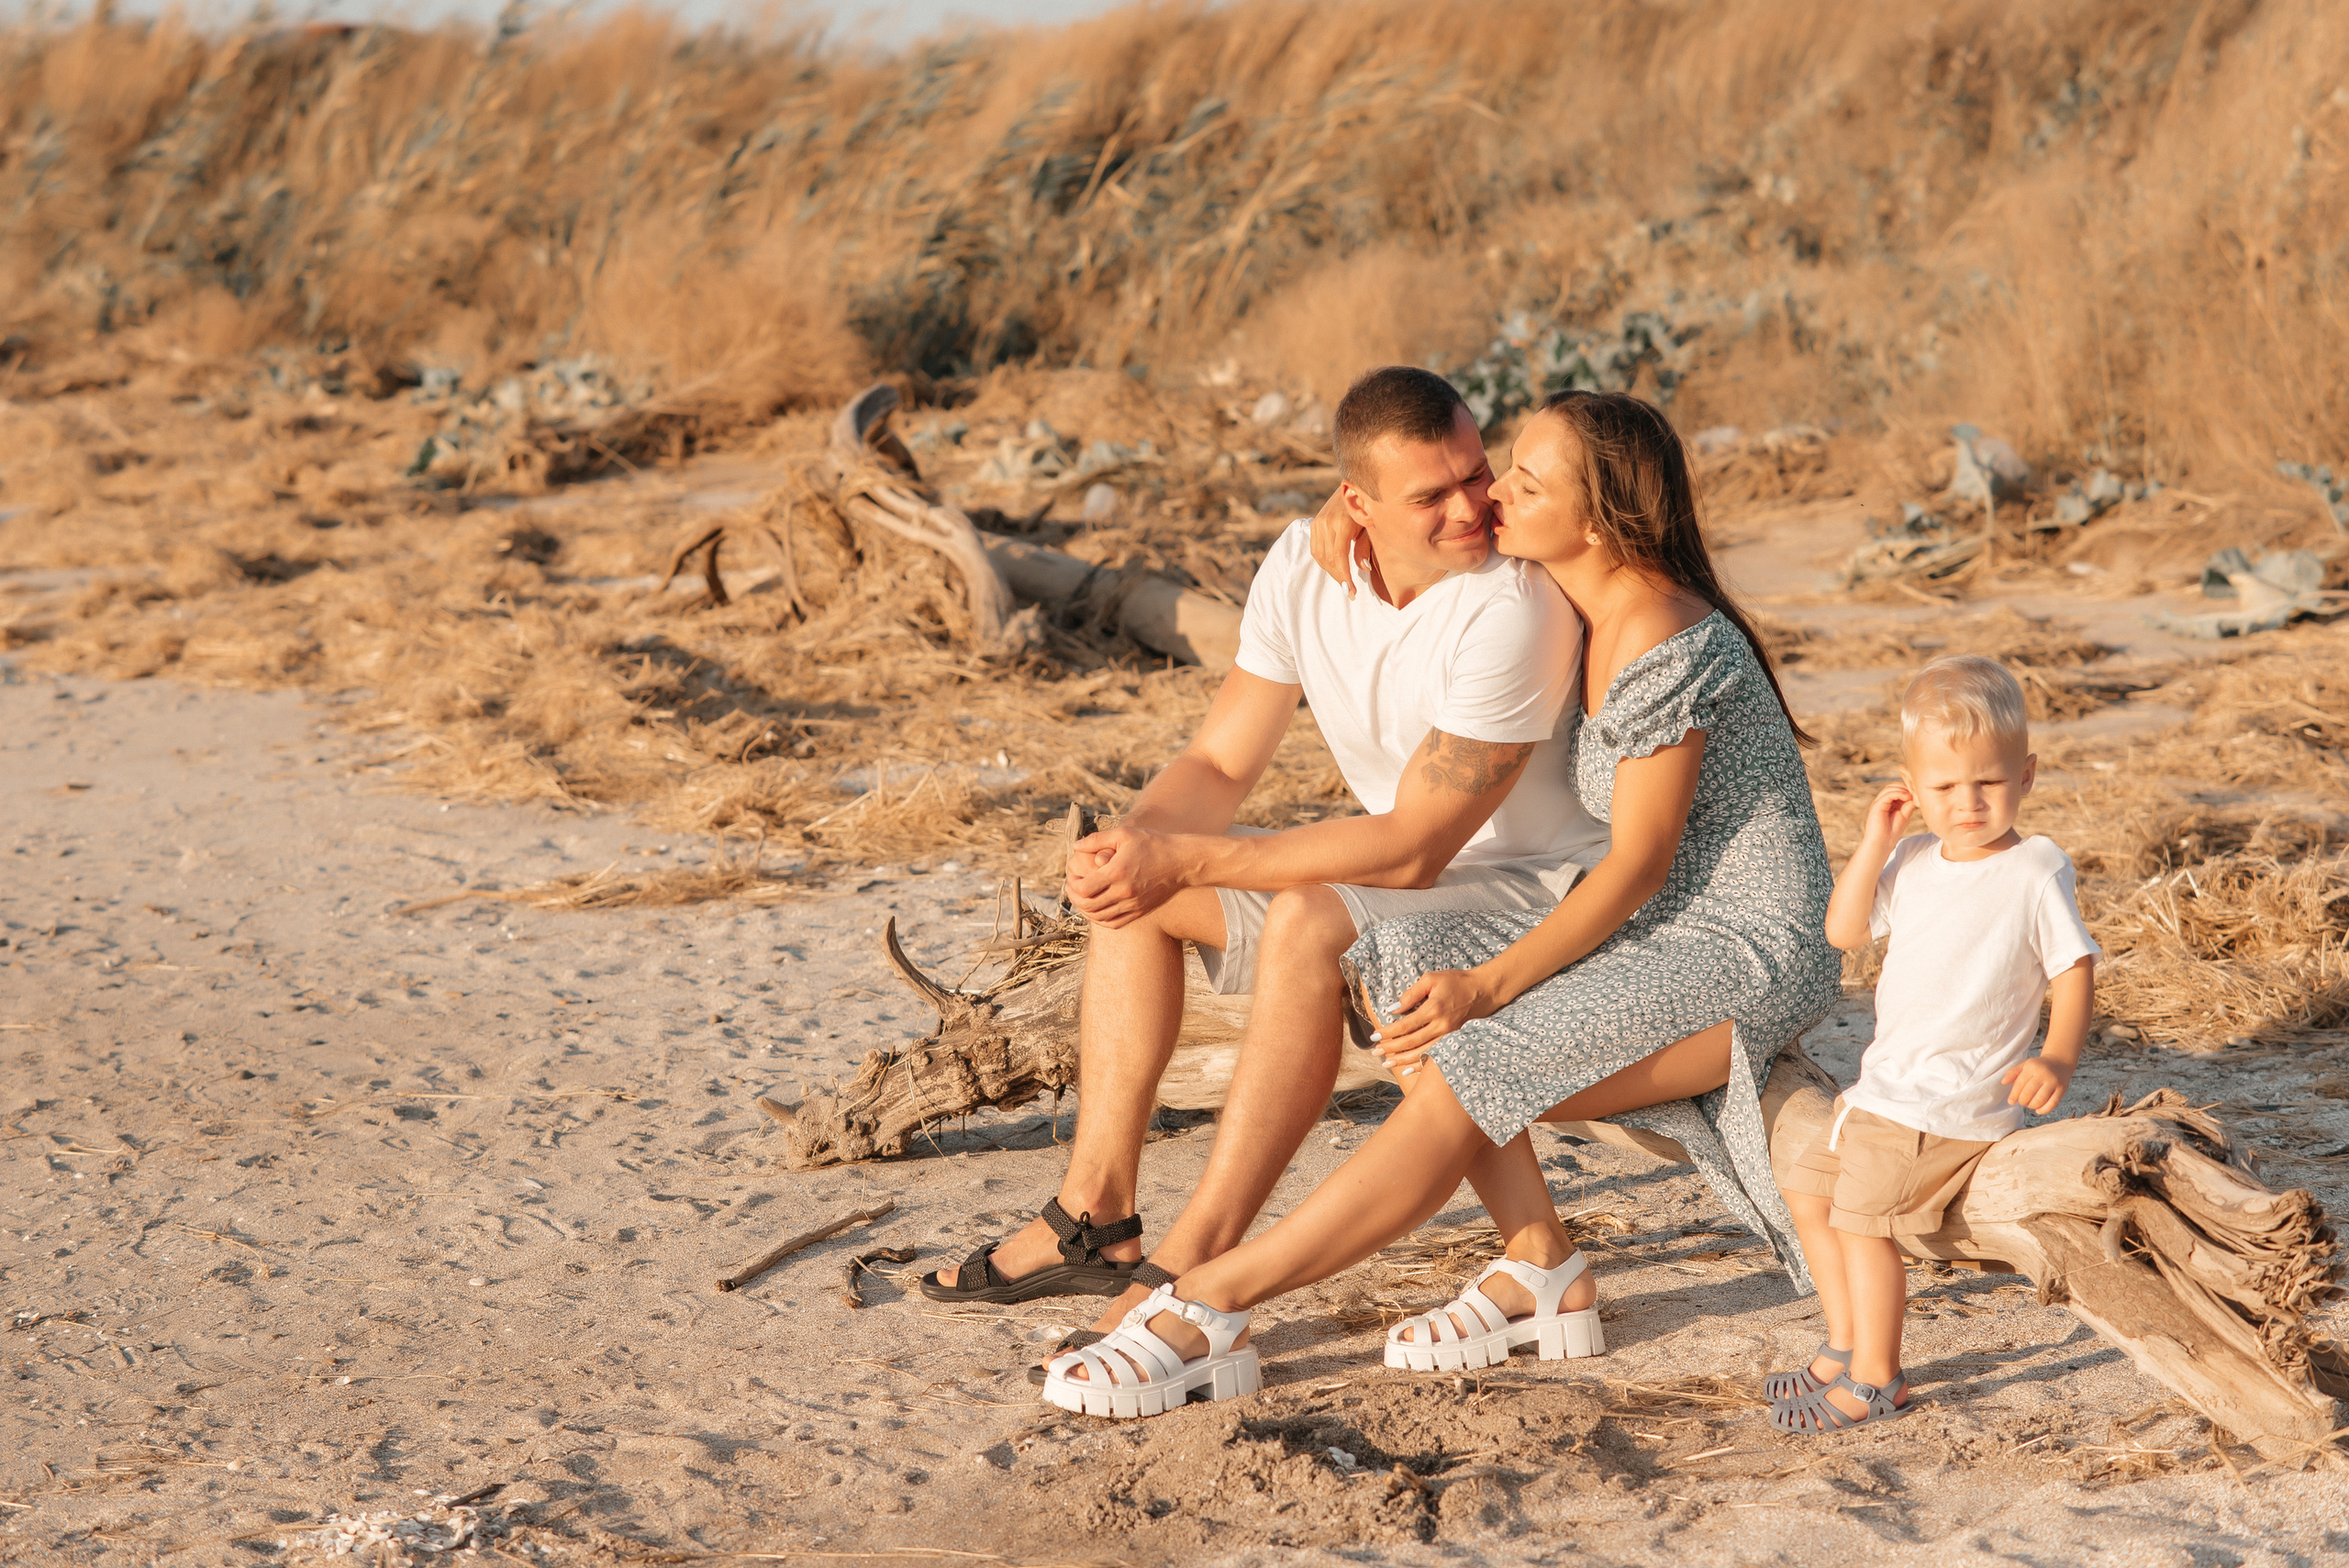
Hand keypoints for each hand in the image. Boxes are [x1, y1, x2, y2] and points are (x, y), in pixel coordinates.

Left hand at [1065, 827, 1188, 926]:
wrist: (1182, 862)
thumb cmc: (1153, 844)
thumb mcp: (1124, 834)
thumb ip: (1096, 840)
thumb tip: (1075, 846)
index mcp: (1117, 872)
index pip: (1084, 889)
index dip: (1072, 886)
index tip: (1071, 878)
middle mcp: (1124, 892)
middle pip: (1089, 905)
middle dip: (1075, 899)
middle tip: (1072, 889)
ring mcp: (1133, 904)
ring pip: (1099, 917)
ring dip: (1086, 910)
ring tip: (1082, 899)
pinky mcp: (1140, 911)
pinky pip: (1114, 923)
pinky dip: (1100, 919)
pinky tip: (1097, 909)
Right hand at [1307, 488, 1363, 596]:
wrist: (1353, 486)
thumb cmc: (1367, 507)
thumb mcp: (1370, 526)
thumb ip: (1365, 548)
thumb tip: (1363, 569)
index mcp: (1341, 523)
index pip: (1338, 557)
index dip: (1344, 576)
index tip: (1351, 591)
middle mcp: (1326, 523)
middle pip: (1328, 559)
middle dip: (1338, 577)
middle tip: (1350, 591)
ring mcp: (1318, 522)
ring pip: (1319, 556)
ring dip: (1330, 571)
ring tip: (1343, 581)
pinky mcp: (1314, 523)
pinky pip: (1315, 549)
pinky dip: (1324, 562)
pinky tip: (1335, 568)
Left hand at [1374, 968, 1500, 1072]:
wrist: (1484, 990)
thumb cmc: (1456, 981)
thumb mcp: (1431, 979)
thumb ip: (1411, 994)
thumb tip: (1393, 1009)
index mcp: (1434, 1009)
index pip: (1405, 1025)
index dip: (1388, 1033)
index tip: (1374, 1037)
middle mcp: (1442, 1025)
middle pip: (1411, 1042)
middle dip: (1390, 1049)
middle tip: (1375, 1052)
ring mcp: (1450, 1035)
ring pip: (1422, 1053)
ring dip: (1402, 1060)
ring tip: (1386, 1063)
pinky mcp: (1455, 1041)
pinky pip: (1435, 1056)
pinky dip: (1421, 1065)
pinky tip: (1408, 1069)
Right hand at [1859, 783, 1913, 847]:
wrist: (1881, 843)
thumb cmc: (1892, 833)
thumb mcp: (1904, 816)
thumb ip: (1908, 805)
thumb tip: (1915, 795)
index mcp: (1887, 804)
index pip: (1896, 790)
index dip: (1907, 789)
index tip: (1917, 794)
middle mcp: (1882, 802)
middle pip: (1892, 786)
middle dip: (1904, 787)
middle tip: (1915, 793)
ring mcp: (1878, 803)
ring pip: (1890, 788)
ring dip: (1902, 790)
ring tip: (1911, 796)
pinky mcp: (1877, 806)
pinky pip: (1888, 794)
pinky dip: (1898, 793)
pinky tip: (1907, 798)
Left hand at [2002, 1055, 2072, 1114]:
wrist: (2059, 1061)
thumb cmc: (2039, 1066)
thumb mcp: (2025, 1065)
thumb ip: (2013, 1073)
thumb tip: (2003, 1082)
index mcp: (2032, 1067)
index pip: (2020, 1084)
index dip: (2014, 1095)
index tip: (2010, 1102)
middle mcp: (2043, 1074)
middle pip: (2029, 1093)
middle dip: (2023, 1101)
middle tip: (2022, 1102)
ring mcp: (2054, 1081)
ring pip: (2040, 1099)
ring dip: (2032, 1105)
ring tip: (2030, 1104)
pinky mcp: (2062, 1088)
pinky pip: (2053, 1103)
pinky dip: (2044, 1110)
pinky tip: (2038, 1110)